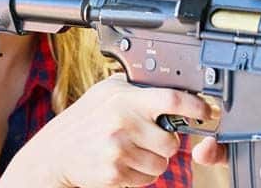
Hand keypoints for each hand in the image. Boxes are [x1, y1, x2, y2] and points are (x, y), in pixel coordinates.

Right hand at [2, 74, 211, 187]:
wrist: (55, 153)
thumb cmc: (84, 121)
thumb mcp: (105, 93)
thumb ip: (135, 87)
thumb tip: (170, 83)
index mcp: (124, 99)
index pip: (170, 99)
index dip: (194, 106)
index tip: (205, 111)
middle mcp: (123, 123)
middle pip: (171, 141)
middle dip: (165, 143)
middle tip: (148, 138)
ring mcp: (118, 150)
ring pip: (162, 163)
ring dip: (152, 161)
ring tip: (132, 151)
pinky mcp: (115, 174)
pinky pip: (147, 179)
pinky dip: (140, 175)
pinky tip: (123, 163)